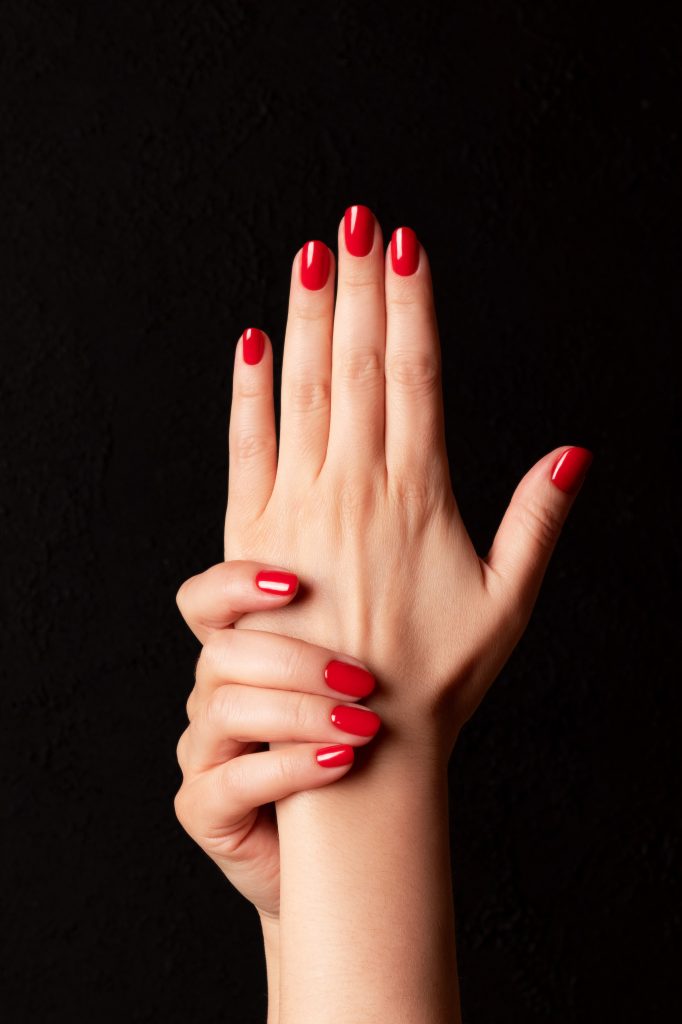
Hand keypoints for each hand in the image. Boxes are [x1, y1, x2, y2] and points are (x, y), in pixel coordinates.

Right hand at [174, 559, 380, 919]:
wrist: (344, 859)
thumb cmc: (366, 762)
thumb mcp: (370, 692)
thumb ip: (380, 632)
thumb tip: (429, 566)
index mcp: (243, 660)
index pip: (204, 602)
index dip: (232, 584)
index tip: (293, 583)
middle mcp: (212, 699)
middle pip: (221, 653)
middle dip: (294, 660)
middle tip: (362, 679)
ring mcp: (202, 755)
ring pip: (225, 709)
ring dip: (300, 713)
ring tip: (363, 725)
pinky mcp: (202, 809)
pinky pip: (232, 780)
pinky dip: (290, 767)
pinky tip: (339, 763)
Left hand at [223, 210, 591, 757]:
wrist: (357, 742)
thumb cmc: (437, 678)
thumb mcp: (509, 601)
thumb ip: (538, 520)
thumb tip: (577, 452)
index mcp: (418, 493)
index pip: (416, 374)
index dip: (411, 304)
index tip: (405, 246)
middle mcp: (355, 487)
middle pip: (359, 366)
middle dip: (358, 288)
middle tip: (355, 220)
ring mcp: (297, 508)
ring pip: (304, 392)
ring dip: (309, 320)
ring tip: (311, 255)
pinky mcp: (252, 535)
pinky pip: (245, 449)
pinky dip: (247, 395)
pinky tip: (250, 344)